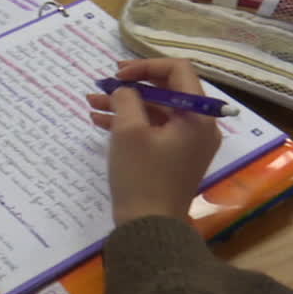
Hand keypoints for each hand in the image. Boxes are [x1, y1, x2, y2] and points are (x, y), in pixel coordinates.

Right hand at [85, 58, 221, 225]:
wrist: (150, 227)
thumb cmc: (141, 177)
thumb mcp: (128, 131)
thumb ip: (127, 99)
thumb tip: (126, 90)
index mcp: (198, 116)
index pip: (178, 70)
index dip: (146, 66)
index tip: (118, 74)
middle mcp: (200, 126)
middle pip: (167, 90)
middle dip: (132, 86)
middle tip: (103, 85)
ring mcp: (188, 143)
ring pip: (157, 111)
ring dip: (126, 105)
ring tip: (92, 103)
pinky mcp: (175, 158)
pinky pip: (155, 130)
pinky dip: (131, 124)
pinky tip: (100, 121)